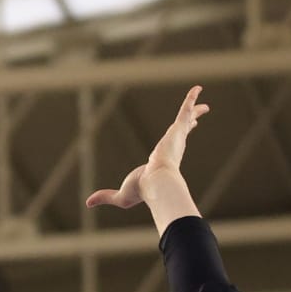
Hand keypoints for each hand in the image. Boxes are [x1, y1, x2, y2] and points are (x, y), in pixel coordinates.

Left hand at [86, 85, 208, 208]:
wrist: (156, 184)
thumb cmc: (142, 191)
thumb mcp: (121, 195)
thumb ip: (105, 196)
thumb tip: (88, 203)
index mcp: (164, 160)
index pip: (172, 146)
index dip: (177, 139)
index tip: (182, 135)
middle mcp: (173, 147)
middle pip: (183, 131)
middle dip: (191, 123)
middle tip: (200, 115)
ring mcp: (176, 138)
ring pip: (186, 119)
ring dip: (194, 108)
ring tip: (202, 102)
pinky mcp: (177, 130)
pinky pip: (185, 109)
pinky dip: (191, 98)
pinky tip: (197, 88)